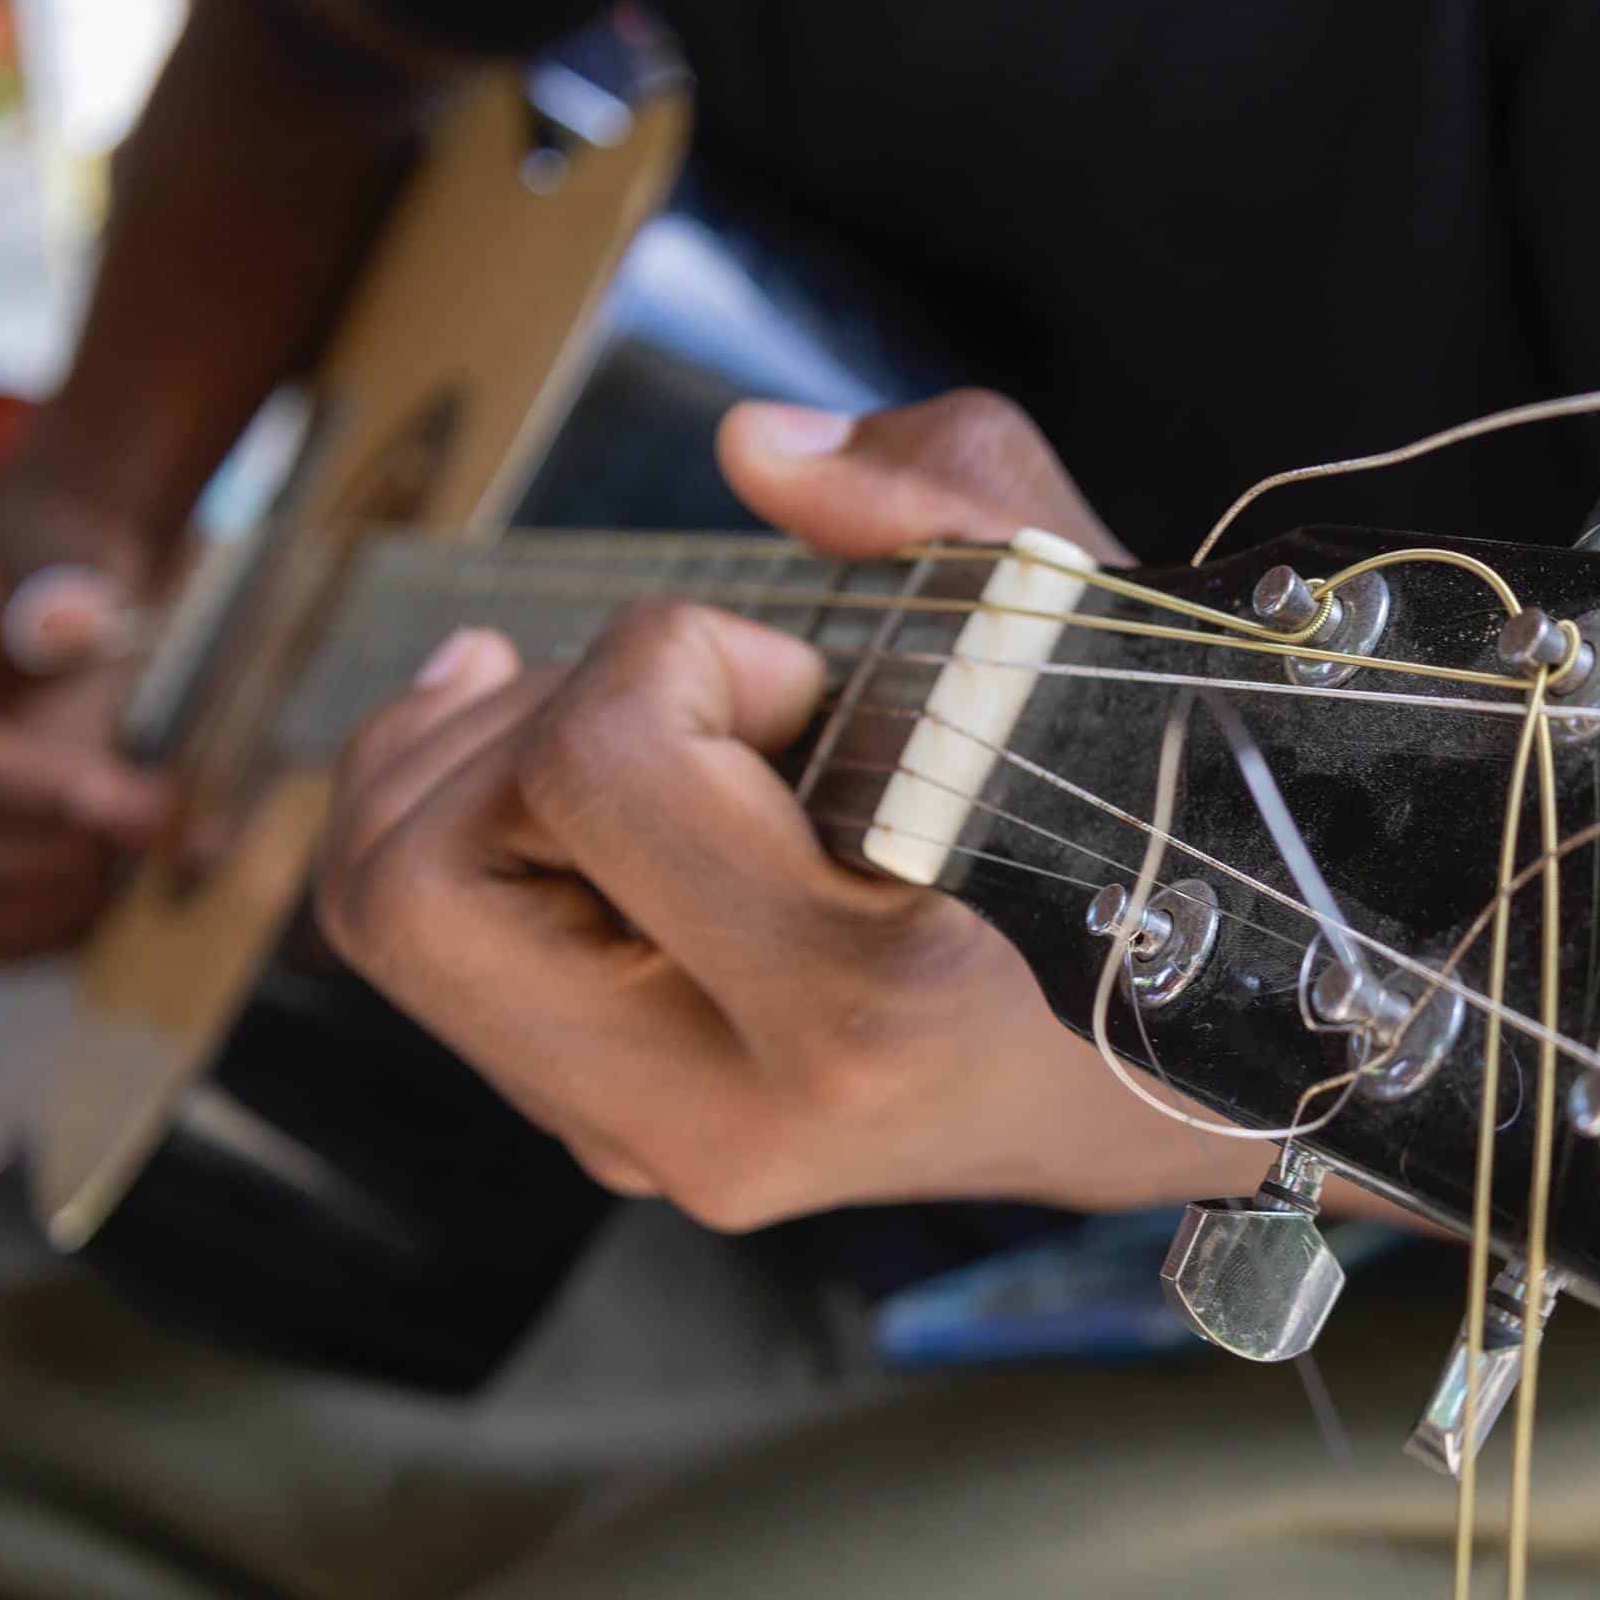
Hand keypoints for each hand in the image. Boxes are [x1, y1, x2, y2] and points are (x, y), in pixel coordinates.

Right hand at [0, 496, 172, 956]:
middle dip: (54, 856)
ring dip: (54, 903)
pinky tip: (113, 908)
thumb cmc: (78, 558)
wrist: (62, 564)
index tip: (141, 805)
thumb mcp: (81, 561)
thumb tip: (86, 654)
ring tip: (138, 876)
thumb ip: (76, 620)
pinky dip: (46, 926)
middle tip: (153, 839)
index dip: (36, 793)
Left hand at [315, 390, 1279, 1224]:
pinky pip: (444, 965)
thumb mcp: (1102, 648)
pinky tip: (578, 782)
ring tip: (627, 727)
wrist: (1206, 1079)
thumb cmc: (1164, 852)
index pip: (593, 770)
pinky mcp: (628, 1140)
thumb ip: (955, 501)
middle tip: (659, 694)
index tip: (803, 676)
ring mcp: (664, 1150)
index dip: (671, 655)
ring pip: (394, 925)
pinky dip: (474, 838)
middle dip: (502, 729)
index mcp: (859, 1011)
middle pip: (412, 888)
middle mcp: (731, 1118)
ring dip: (471, 777)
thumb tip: (754, 449)